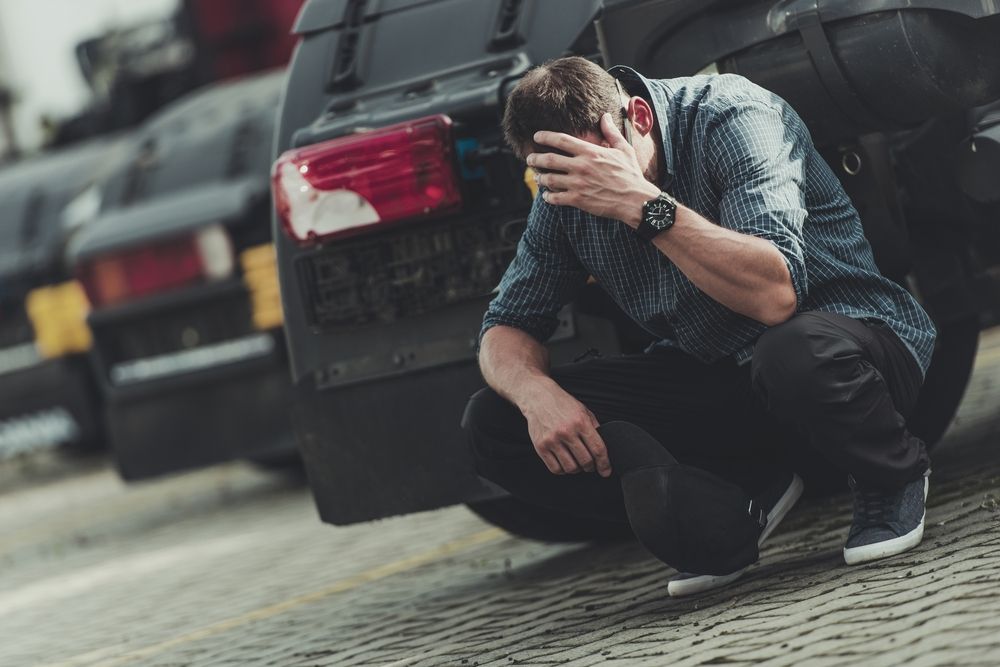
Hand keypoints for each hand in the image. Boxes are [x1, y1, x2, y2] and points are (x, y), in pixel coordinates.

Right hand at [521, 381, 611, 476]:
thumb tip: (603, 449)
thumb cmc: (561, 404)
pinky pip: (555, 469)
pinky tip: (564, 463)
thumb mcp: (583, 411)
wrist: (538, 397)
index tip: (606, 470)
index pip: (597, 449)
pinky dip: (563, 470)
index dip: (604, 463)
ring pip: (571, 468)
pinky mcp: (541, 446)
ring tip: (576, 463)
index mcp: (580, 422)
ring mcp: (552, 440)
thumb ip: (594, 428)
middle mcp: (566, 431)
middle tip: (590, 465)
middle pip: (585, 461)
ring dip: (577, 469)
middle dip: (591, 467)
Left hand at [527, 113, 659, 227]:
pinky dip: (548, 197)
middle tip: (529, 159)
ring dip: (540, 178)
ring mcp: (578, 184)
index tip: (536, 136)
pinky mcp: (578, 200)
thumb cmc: (630, 174)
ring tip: (537, 177)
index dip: (545, 137)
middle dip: (535, 158)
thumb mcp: (623, 149)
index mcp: (590, 152)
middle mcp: (581, 166)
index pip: (562, 140)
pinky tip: (547, 196)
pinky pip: (555, 198)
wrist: (635, 200)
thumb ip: (611, 132)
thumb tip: (605, 116)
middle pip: (549, 159)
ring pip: (549, 179)